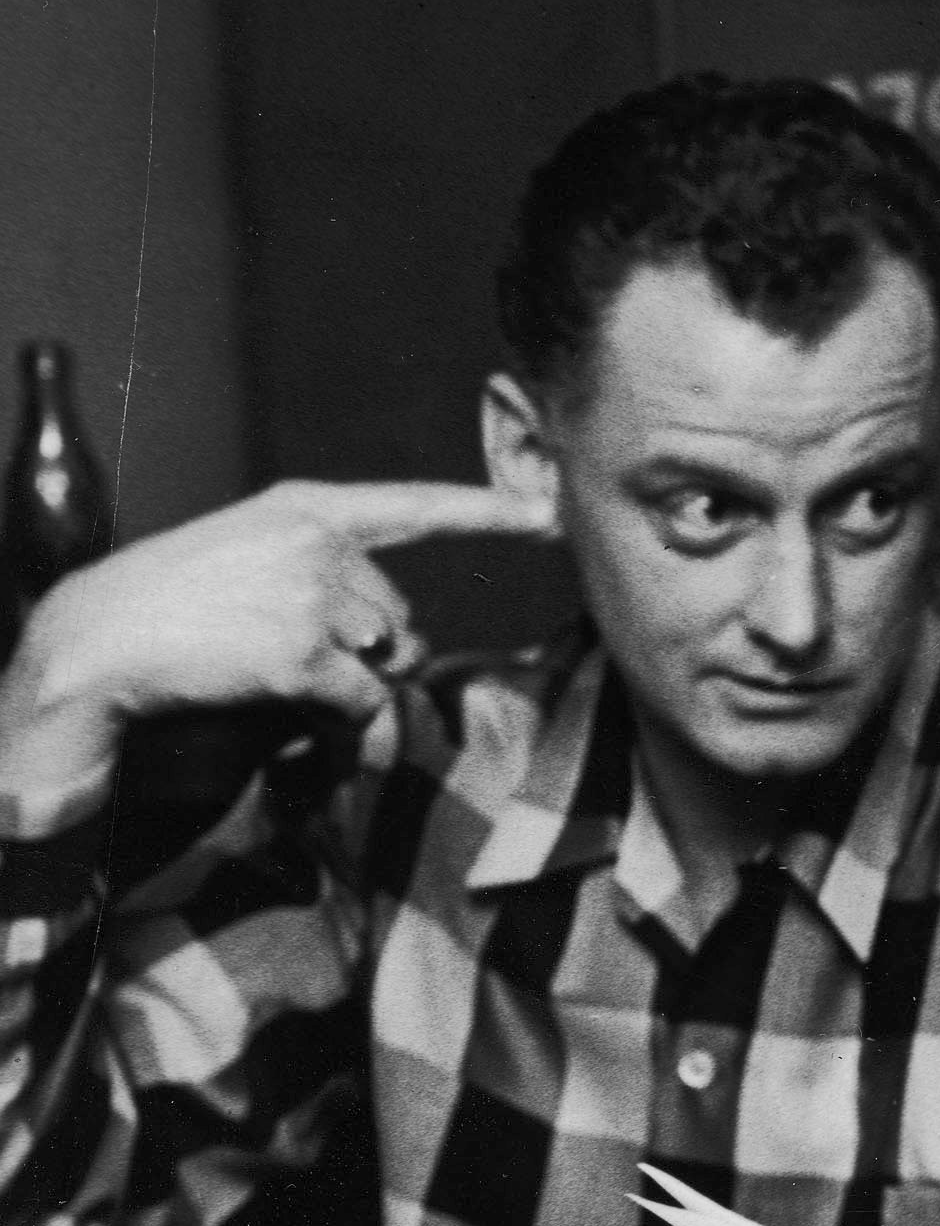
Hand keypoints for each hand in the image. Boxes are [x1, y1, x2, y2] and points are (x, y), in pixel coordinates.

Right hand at [0, 480, 557, 794]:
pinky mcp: (303, 651)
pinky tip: (278, 694)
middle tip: (286, 648)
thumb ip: (331, 580)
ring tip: (268, 665)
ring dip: (350, 681)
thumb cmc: (178, 605)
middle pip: (401, 613)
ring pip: (387, 660)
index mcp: (307, 508)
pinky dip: (339, 718)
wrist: (100, 638)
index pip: (417, 507)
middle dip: (366, 646)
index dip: (492, 513)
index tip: (554, 513)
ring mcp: (312, 594)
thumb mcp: (253, 560)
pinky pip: (363, 701)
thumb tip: (400, 646)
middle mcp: (319, 542)